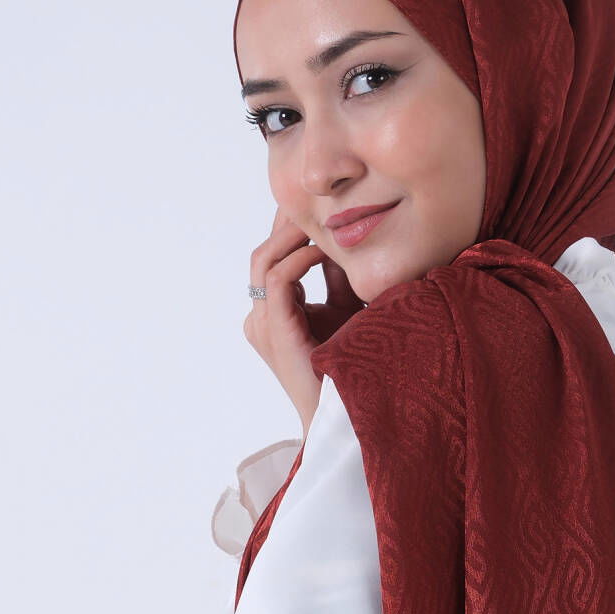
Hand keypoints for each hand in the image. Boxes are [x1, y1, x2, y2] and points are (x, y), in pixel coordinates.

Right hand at [244, 206, 365, 433]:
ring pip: (266, 259)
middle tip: (322, 197)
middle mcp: (261, 317)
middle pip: (266, 251)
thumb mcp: (349, 309)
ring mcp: (262, 324)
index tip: (326, 204)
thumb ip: (342, 276)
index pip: (276, 256)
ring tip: (325, 216)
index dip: (296, 227)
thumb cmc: (353, 368)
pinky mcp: (274, 330)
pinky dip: (301, 257)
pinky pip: (278, 278)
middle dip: (291, 221)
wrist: (346, 415)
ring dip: (295, 233)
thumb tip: (350, 237)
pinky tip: (327, 249)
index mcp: (274, 313)